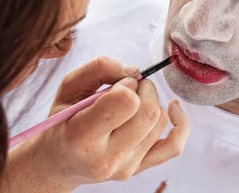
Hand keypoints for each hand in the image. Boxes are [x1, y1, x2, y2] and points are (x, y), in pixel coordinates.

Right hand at [0, 56, 189, 192]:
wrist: (58, 162)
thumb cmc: (62, 122)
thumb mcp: (68, 88)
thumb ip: (98, 68)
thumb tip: (135, 71)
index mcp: (82, 136)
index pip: (126, 102)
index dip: (126, 85)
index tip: (116, 84)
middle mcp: (106, 158)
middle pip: (148, 112)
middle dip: (144, 89)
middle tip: (129, 86)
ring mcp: (125, 168)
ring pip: (159, 122)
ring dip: (151, 103)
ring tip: (130, 103)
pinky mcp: (139, 170)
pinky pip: (174, 147)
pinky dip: (179, 124)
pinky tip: (172, 108)